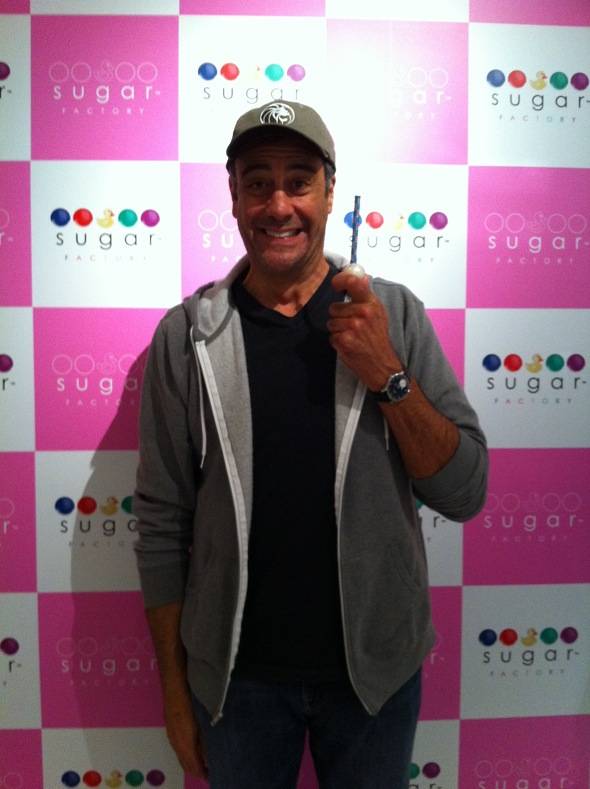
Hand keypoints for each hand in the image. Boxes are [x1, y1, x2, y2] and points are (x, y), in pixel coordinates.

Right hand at [164, 692, 207, 779]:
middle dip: (195, 771)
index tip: (209, 777)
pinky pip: (178, 751)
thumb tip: (206, 757)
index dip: (200, 772)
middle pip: (185, 764)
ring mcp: (172, 738)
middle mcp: (177, 743)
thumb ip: (202, 743)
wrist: (174, 691)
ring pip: (181, 758)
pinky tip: (190, 755)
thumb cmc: (188, 705)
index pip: (192, 764)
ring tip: (201, 767)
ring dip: (190, 765)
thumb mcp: (199, 725)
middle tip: (206, 774)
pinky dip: (185, 757)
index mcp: (185, 742)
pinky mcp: (171, 733)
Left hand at [328, 270, 400, 390]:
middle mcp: (363, 312)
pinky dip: (337, 342)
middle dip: (339, 317)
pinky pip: (331, 336)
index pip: (353, 282)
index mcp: (371, 303)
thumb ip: (366, 296)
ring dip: (338, 330)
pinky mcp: (344, 340)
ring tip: (352, 337)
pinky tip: (349, 345)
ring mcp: (353, 326)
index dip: (340, 280)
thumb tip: (360, 276)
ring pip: (331, 322)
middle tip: (353, 327)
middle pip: (334, 308)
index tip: (336, 285)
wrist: (382, 364)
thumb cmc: (378, 338)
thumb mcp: (378, 313)